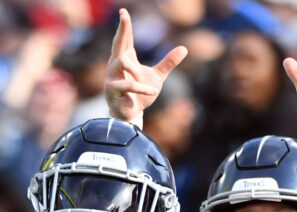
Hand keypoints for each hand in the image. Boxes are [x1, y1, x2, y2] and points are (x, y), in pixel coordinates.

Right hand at [104, 8, 186, 122]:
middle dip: (122, 29)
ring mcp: (111, 77)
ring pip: (121, 62)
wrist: (131, 115)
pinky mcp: (111, 91)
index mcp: (125, 59)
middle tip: (124, 16)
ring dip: (136, 70)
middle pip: (118, 43)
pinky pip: (128, 84)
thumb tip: (185, 48)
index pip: (125, 39)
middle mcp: (115, 65)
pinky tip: (152, 90)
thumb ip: (168, 63)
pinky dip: (142, 87)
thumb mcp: (157, 76)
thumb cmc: (140, 94)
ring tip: (145, 80)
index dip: (124, 26)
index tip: (124, 11)